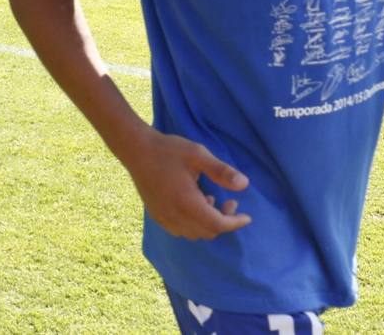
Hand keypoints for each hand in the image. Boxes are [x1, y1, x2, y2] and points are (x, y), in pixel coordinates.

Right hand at [122, 129, 251, 239]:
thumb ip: (221, 171)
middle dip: (223, 221)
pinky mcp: (156, 216)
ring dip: (207, 223)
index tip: (247, 217)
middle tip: (229, 201)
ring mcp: (164, 218)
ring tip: (209, 199)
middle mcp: (175, 216)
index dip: (235, 223)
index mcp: (188, 203)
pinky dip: (193, 224)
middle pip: (207, 232)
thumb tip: (244, 184)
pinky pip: (181, 230)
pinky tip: (192, 204)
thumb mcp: (198, 155)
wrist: (136, 150)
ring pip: (194, 234)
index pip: (217, 224)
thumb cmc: (168, 150)